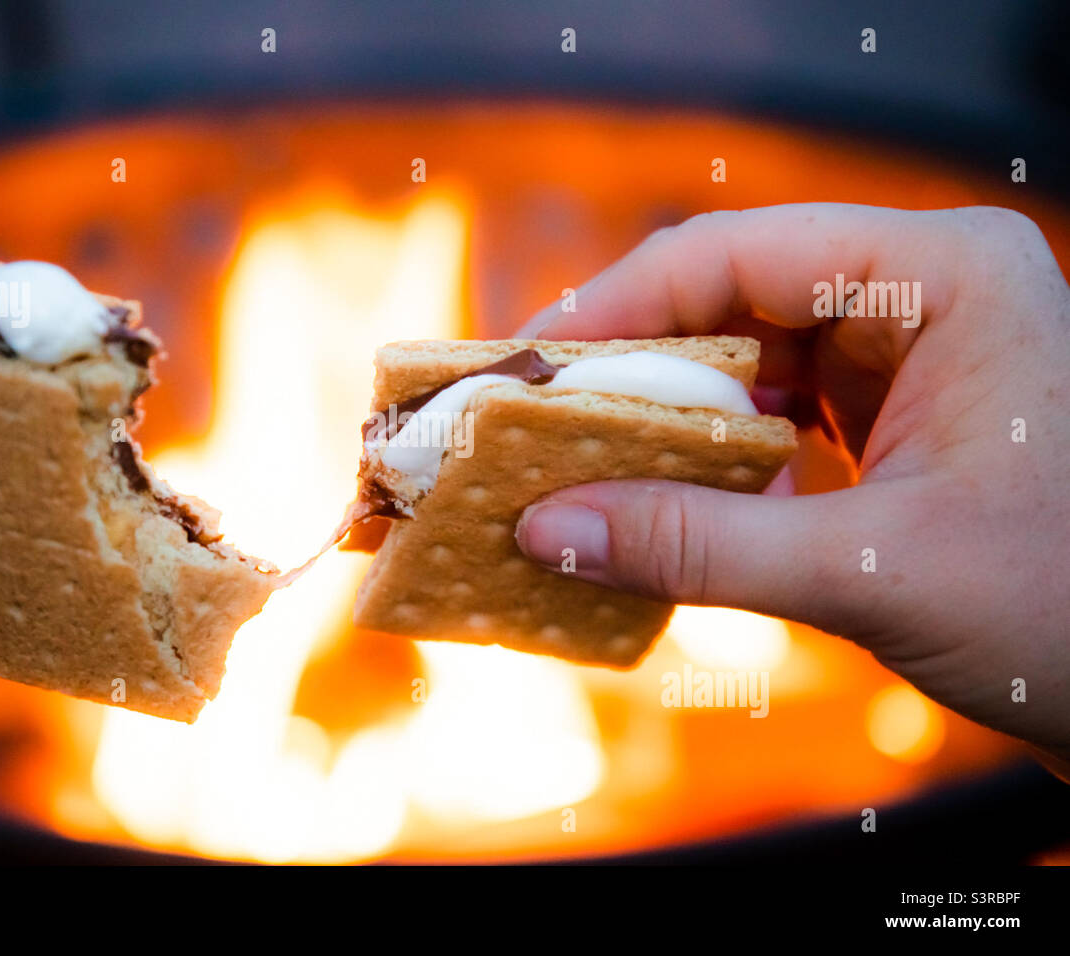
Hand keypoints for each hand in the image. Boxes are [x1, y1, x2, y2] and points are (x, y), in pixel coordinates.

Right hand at [514, 204, 1069, 766]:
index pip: (737, 253)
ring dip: (665, 418)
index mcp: (944, 275)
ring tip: (577, 464)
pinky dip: (712, 457)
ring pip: (747, 359)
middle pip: (732, 302)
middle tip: (532, 423)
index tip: (522, 367)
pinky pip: (776, 413)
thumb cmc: (1065, 614)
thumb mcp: (867, 570)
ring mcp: (912, 351)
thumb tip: (543, 529)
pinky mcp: (896, 411)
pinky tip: (657, 498)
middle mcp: (926, 291)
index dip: (615, 308)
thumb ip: (696, 546)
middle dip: (631, 370)